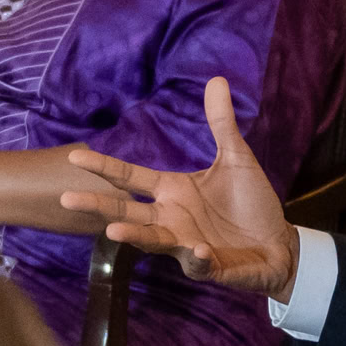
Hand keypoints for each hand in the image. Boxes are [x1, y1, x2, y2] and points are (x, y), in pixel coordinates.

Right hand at [57, 76, 296, 296]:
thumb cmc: (250, 202)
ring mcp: (186, 244)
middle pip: (127, 212)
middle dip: (99, 206)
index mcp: (172, 191)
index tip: (75, 156)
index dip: (104, 167)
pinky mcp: (209, 266)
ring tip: (114, 231)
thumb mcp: (236, 158)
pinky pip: (198, 264)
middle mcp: (170, 219)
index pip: (130, 178)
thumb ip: (221, 124)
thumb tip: (215, 79)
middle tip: (67, 199)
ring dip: (134, 237)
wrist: (278, 243)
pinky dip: (197, 259)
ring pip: (153, 241)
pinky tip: (199, 249)